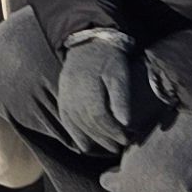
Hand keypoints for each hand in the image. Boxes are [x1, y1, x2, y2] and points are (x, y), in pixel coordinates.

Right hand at [51, 31, 154, 158]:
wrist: (88, 43)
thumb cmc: (108, 58)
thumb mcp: (119, 74)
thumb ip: (121, 98)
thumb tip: (126, 123)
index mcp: (87, 87)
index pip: (100, 117)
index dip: (114, 131)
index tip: (128, 138)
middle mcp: (72, 95)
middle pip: (89, 125)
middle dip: (107, 139)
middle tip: (123, 145)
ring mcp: (65, 98)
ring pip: (77, 127)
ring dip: (94, 141)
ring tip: (111, 147)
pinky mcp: (62, 100)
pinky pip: (68, 123)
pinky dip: (78, 136)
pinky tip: (89, 145)